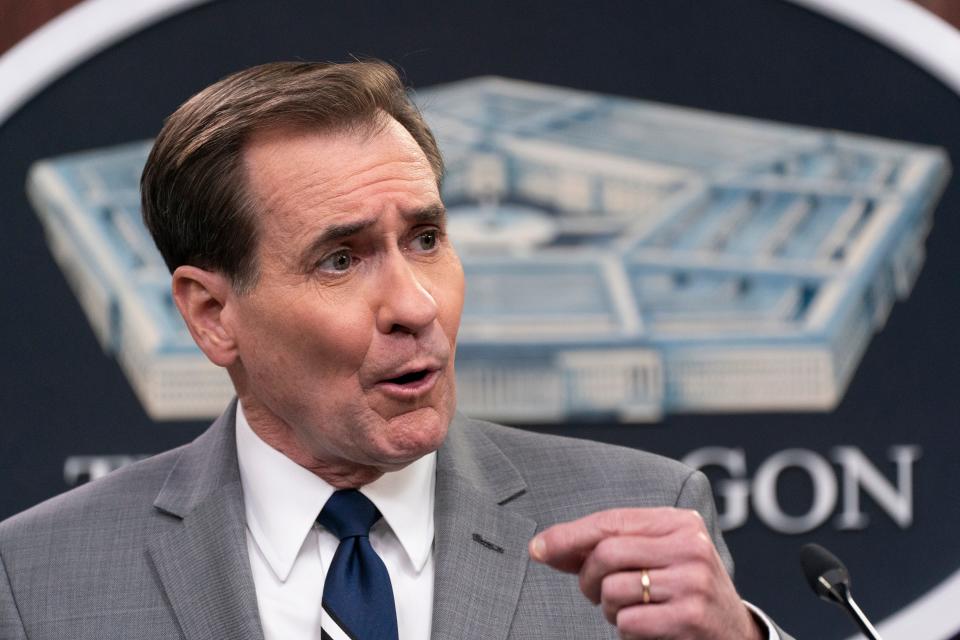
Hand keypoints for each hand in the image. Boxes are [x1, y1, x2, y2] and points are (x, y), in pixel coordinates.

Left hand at [528, 507, 762, 639]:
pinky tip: (645, 629)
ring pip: (613, 589)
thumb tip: (544, 547)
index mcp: (679, 522)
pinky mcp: (691, 617)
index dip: (570, 535)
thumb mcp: (654, 559)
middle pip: (606, 553)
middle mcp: (690, 545)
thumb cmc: (682, 593)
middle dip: (587, 578)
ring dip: (608, 609)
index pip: (612, 521)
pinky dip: (625, 630)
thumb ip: (606, 549)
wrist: (735, 635)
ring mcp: (693, 581)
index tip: (538, 548)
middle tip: (595, 594)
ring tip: (629, 612)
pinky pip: (628, 622)